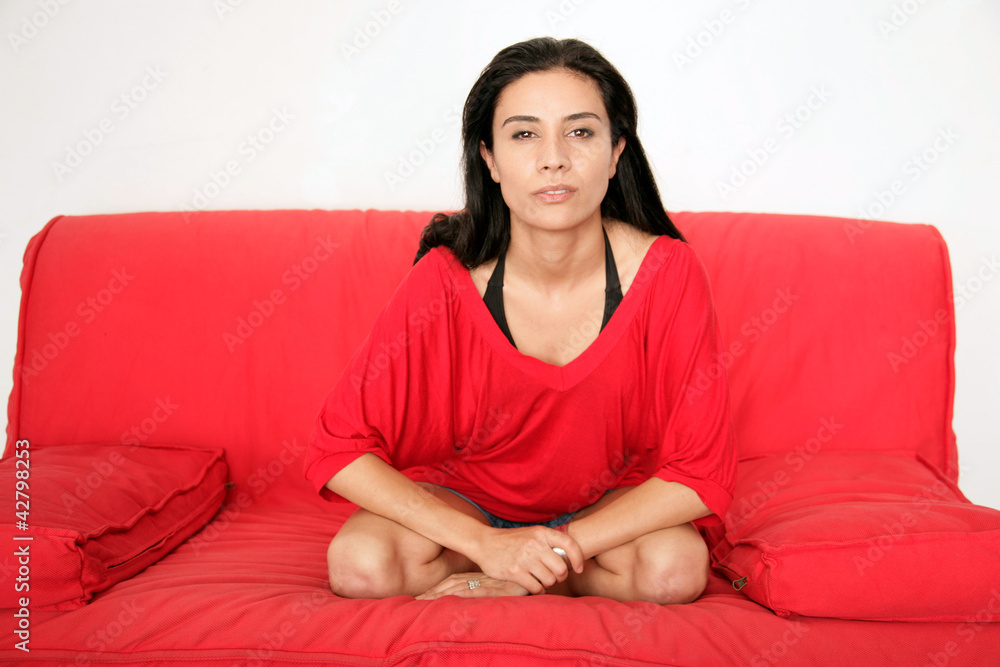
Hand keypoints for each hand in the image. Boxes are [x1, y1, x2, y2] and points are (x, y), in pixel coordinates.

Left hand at [415, 572, 528, 599]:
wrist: (537, 572)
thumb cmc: (517, 578)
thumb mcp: (496, 581)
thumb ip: (483, 585)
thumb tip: (465, 591)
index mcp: (478, 577)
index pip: (452, 581)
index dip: (436, 589)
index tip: (420, 596)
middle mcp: (480, 579)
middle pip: (451, 585)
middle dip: (433, 593)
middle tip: (417, 600)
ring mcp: (489, 584)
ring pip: (461, 588)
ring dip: (443, 595)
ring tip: (426, 601)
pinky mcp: (499, 590)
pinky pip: (479, 591)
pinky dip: (464, 594)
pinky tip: (453, 596)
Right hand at [466, 525, 583, 594]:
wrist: (483, 542)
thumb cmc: (510, 540)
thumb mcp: (531, 534)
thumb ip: (548, 543)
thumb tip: (569, 560)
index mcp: (541, 533)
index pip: (570, 544)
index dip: (578, 559)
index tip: (579, 569)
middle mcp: (535, 544)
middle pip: (561, 568)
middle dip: (560, 577)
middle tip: (554, 577)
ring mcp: (525, 558)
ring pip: (550, 580)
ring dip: (548, 584)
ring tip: (541, 581)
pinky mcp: (515, 572)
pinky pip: (536, 588)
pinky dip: (538, 591)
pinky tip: (533, 587)